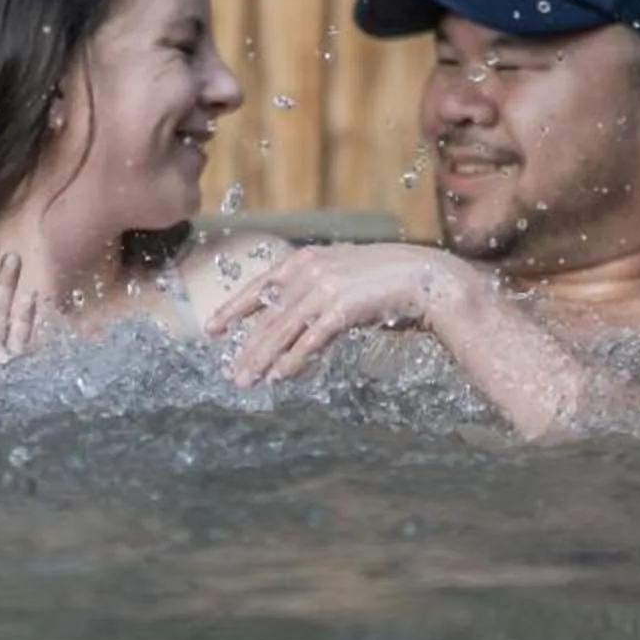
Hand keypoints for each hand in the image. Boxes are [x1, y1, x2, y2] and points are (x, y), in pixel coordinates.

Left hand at [208, 243, 489, 387]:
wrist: (425, 276)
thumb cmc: (387, 279)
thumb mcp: (343, 274)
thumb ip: (316, 289)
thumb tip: (293, 316)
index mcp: (307, 258)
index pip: (261, 286)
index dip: (235, 309)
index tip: (213, 327)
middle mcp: (310, 270)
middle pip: (269, 315)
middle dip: (247, 347)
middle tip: (231, 373)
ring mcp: (325, 288)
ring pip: (283, 330)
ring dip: (262, 359)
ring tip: (247, 381)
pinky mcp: (341, 308)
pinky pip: (309, 340)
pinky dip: (292, 360)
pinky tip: (280, 376)